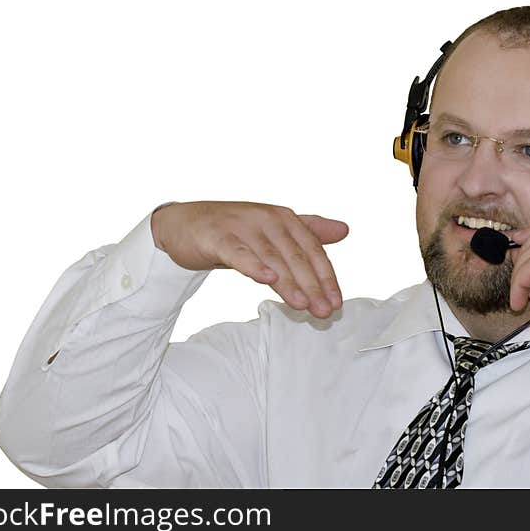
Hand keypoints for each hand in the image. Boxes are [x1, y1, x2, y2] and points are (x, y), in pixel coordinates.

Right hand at [151, 201, 348, 318]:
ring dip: (289, 283)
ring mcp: (242, 226)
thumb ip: (309, 231)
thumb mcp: (274, 230)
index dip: (326, 277)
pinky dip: (253, 265)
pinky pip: (238, 253)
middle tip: (324, 312)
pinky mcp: (217, 236)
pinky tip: (267, 280)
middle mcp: (267, 218)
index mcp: (284, 218)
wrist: (184, 224)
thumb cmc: (234, 230)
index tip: (336, 302)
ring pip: (272, 258)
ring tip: (303, 305)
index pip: (312, 250)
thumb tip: (345, 230)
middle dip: (313, 286)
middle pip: (296, 256)